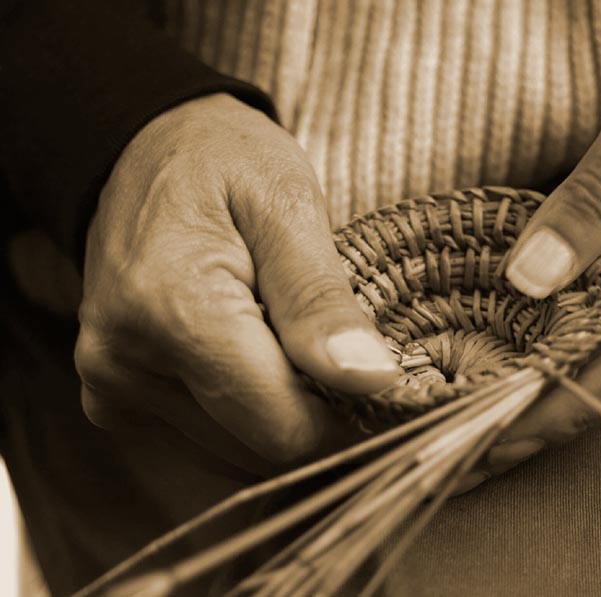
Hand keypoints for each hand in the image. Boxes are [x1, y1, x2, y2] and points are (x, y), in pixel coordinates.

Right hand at [76, 94, 399, 471]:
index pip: (284, 427)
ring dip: (282, 412)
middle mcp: (124, 365)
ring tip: (292, 339)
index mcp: (172, 311)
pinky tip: (257, 354)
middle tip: (342, 347)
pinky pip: (207, 439)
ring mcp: (112, 387)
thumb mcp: (288, 204)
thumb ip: (321, 299)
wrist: (145, 147)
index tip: (382, 376)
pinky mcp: (114, 397)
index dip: (347, 415)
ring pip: (235, 452)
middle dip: (317, 412)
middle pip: (260, 447)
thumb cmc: (225, 161)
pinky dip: (247, 412)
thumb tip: (370, 380)